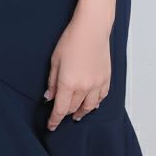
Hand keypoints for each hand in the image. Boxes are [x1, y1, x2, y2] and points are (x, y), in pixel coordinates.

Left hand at [43, 14, 111, 130]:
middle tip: (61, 114)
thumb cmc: (71, 40)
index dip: (54, 120)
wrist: (92, 29)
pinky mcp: (106, 79)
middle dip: (66, 113)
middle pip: (73, 108)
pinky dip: (95, 103)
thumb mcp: (55, 60)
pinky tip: (92, 104)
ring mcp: (97, 84)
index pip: (60, 109)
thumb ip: (52, 81)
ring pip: (89, 107)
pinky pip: (101, 98)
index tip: (51, 126)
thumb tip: (49, 96)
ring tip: (77, 115)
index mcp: (68, 83)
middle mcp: (83, 87)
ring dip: (81, 112)